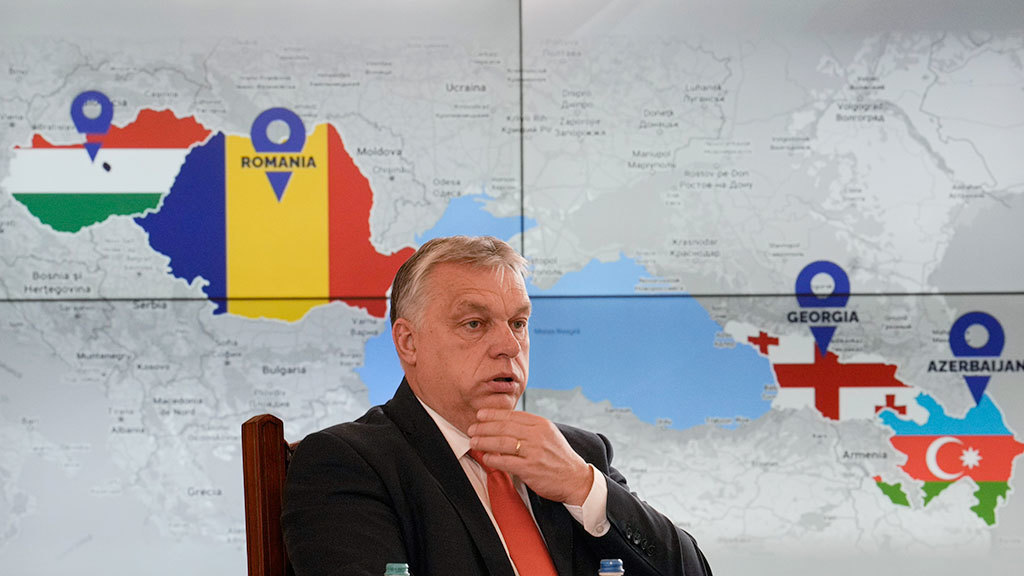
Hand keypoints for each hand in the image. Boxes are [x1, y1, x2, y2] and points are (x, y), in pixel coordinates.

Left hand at [468, 409, 593, 505]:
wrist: (575, 478)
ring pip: (503, 442)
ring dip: (485, 441)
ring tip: (474, 441)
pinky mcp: (530, 468)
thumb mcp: (548, 435)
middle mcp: (538, 435)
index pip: (512, 415)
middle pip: (504, 427)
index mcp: (541, 424)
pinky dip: (493, 459)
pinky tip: (486, 457)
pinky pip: (506, 461)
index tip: (480, 415)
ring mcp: (534, 452)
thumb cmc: (558, 457)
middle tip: (472, 428)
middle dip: (484, 427)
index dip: (493, 414)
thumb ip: (529, 428)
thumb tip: (504, 423)